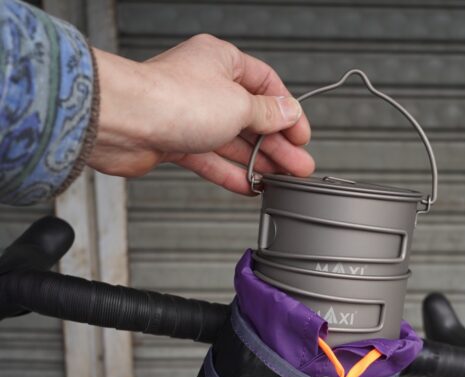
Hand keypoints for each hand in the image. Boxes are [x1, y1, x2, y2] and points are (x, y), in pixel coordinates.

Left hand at [89, 35, 313, 193]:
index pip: (265, 85)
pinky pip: (209, 158)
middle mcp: (204, 85)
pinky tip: (248, 186)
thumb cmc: (172, 99)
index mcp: (221, 62)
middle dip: (276, 144)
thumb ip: (267, 113)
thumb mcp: (238, 105)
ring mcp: (189, 114)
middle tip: (298, 166)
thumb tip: (289, 111)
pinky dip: (229, 173)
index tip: (302, 136)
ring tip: (280, 180)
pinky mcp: (174, 140)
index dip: (287, 112)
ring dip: (257, 161)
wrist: (123, 123)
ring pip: (232, 141)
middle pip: (251, 117)